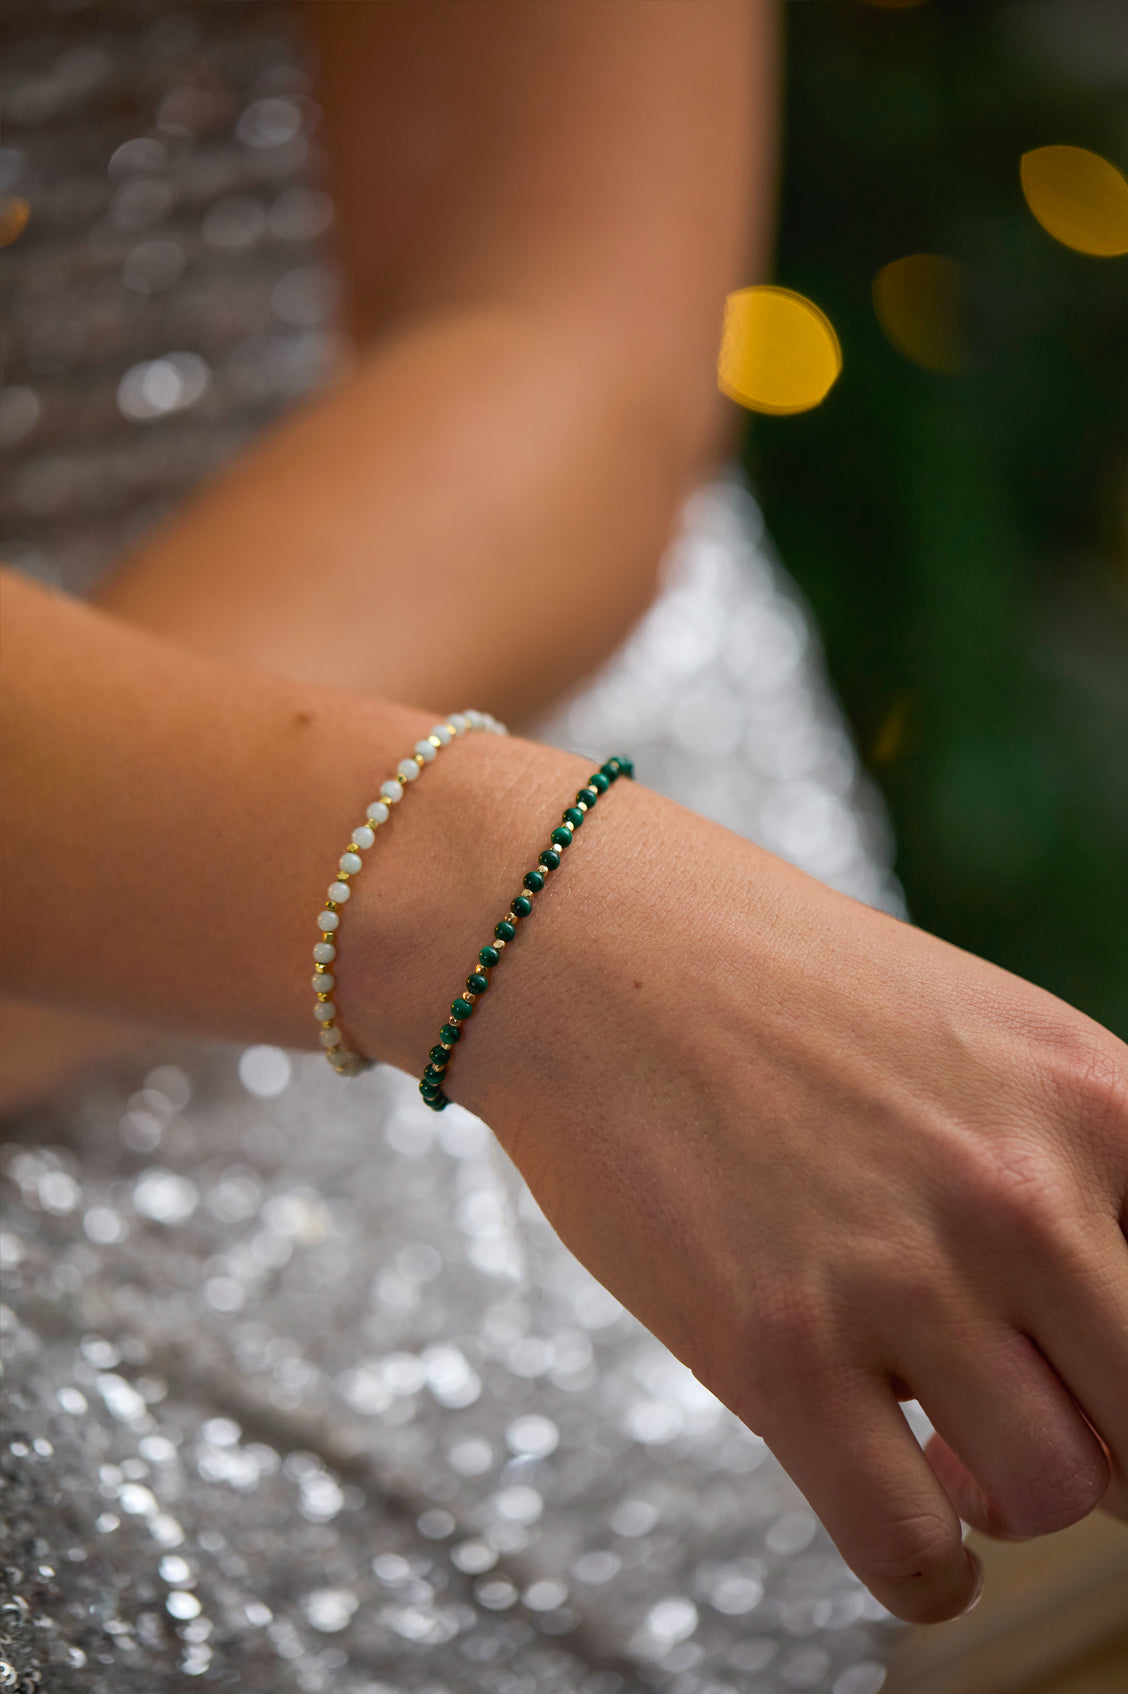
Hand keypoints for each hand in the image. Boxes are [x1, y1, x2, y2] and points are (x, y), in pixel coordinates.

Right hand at [368, 748, 1127, 1624]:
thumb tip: (1079, 1404)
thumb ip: (1061, 1191)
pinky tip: (915, 1535)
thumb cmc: (772, 986)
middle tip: (1024, 1411)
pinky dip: (930, 1574)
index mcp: (1093, 1099)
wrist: (588, 944)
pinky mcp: (776, 1352)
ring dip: (1006, 1496)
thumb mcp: (972, 1039)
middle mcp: (1019, 1190)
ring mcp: (898, 1273)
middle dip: (1101, 1441)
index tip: (1092, 1371)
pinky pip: (911, 1550)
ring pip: (1050, 1495)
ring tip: (943, 1447)